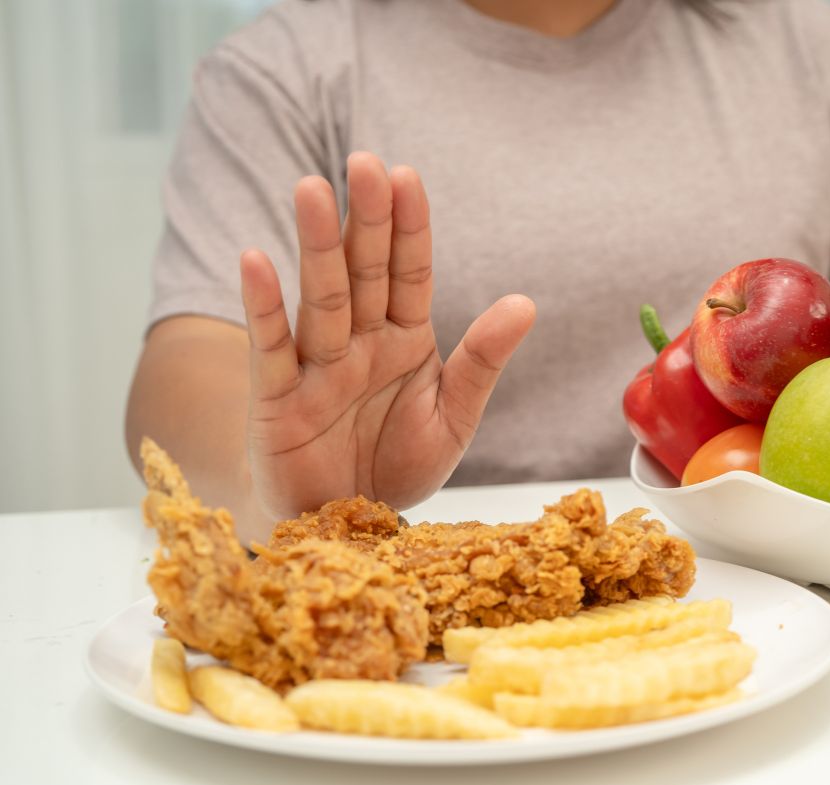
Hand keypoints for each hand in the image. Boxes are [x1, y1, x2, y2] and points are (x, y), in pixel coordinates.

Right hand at [239, 153, 535, 517]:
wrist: (345, 526)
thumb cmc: (396, 464)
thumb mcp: (453, 416)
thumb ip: (482, 360)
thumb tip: (525, 303)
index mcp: (404, 339)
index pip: (409, 272)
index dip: (408, 226)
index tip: (407, 175)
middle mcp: (359, 342)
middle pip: (363, 270)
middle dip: (364, 218)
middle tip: (363, 162)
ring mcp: (316, 367)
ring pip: (319, 298)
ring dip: (315, 245)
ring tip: (311, 190)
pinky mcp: (277, 401)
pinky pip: (272, 349)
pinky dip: (263, 308)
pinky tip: (254, 261)